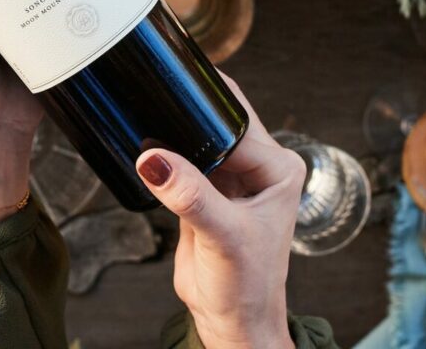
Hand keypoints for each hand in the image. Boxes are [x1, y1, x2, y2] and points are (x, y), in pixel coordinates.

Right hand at [135, 76, 304, 348]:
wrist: (232, 321)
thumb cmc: (248, 286)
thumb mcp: (223, 237)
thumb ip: (191, 196)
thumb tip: (154, 159)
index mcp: (278, 168)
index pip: (235, 122)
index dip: (201, 113)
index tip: (166, 104)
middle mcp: (257, 167)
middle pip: (216, 120)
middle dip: (185, 115)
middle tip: (151, 107)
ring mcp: (228, 178)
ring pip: (196, 137)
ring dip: (172, 135)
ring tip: (147, 134)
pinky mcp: (203, 190)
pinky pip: (181, 159)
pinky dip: (164, 156)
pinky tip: (148, 156)